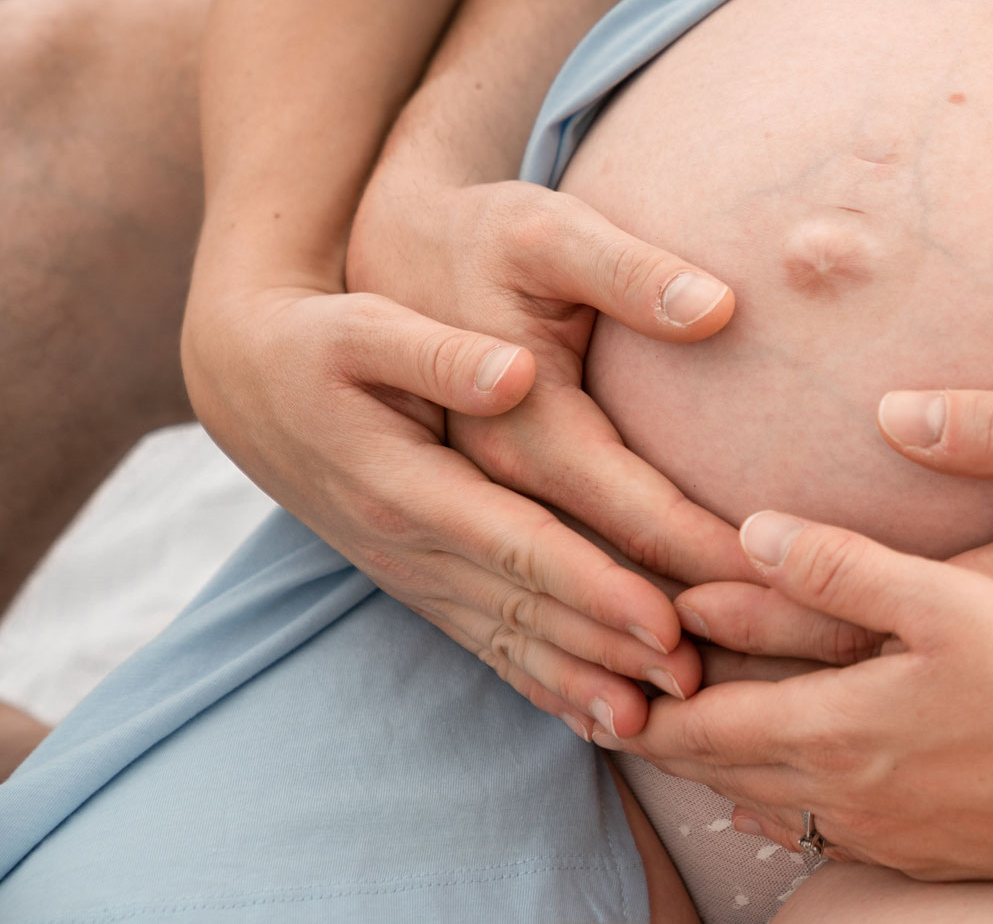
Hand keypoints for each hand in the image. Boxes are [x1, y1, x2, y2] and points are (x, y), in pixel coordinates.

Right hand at [185, 176, 747, 740]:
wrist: (246, 376)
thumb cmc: (318, 338)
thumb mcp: (364, 327)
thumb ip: (439, 354)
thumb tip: (515, 373)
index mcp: (405, 483)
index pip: (518, 546)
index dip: (593, 586)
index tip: (665, 619)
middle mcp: (408, 545)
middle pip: (525, 608)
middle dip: (610, 650)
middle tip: (695, 683)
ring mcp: (412, 571)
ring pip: (509, 640)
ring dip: (583, 680)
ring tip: (662, 717)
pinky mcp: (420, 578)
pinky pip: (487, 644)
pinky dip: (542, 681)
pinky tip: (597, 713)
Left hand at [611, 511, 992, 879]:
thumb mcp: (948, 600)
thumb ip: (843, 565)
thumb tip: (749, 534)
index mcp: (835, 732)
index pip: (702, 727)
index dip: (646, 702)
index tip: (607, 674)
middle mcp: (843, 798)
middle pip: (721, 773)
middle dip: (669, 736)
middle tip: (626, 698)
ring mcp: (885, 836)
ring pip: (771, 803)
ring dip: (726, 767)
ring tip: (697, 731)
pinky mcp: (927, 853)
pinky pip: (826, 828)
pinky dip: (788, 794)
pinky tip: (799, 775)